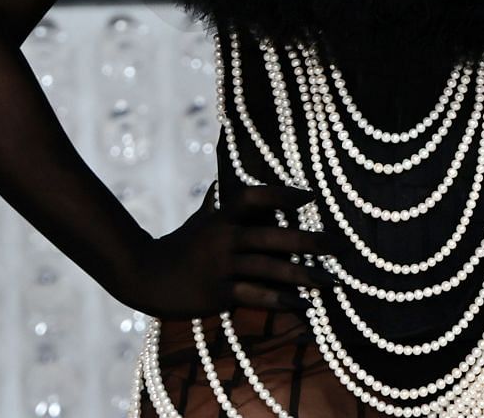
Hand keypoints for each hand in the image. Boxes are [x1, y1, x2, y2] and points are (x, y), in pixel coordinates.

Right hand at [110, 183, 336, 318]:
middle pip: (273, 235)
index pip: (255, 196)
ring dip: (303, 275)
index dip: (283, 193)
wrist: (145, 275)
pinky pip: (255, 295)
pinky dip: (280, 300)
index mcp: (222, 215)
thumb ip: (218, 201)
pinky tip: (301, 304)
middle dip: (309, 241)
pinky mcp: (218, 293)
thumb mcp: (200, 219)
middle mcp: (224, 237)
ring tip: (330, 281)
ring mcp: (221, 266)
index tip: (310, 195)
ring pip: (269, 268)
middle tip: (338, 244)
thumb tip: (223, 179)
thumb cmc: (179, 244)